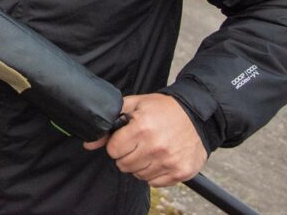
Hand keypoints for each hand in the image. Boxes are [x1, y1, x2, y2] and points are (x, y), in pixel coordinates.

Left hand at [83, 93, 206, 186]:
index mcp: (142, 128)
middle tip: (136, 144)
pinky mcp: (180, 172)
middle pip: (124, 165)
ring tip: (148, 150)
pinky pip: (155, 182)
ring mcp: (169, 162)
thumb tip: (89, 142)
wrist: (196, 115)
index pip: (113, 150)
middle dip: (126, 155)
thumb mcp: (135, 104)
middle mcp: (156, 147)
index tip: (124, 139)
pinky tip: (159, 159)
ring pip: (138, 175)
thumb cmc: (163, 109)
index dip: (116, 144)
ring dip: (139, 165)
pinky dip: (153, 173)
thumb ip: (111, 120)